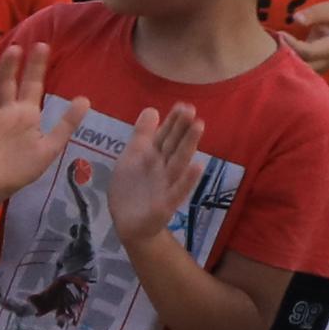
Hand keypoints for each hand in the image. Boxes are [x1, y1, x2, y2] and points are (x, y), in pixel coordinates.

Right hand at [0, 42, 76, 201]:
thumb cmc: (23, 166)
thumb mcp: (50, 146)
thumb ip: (66, 124)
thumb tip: (85, 98)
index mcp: (26, 113)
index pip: (32, 85)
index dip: (37, 67)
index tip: (41, 45)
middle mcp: (6, 112)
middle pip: (7, 84)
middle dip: (11, 67)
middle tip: (16, 48)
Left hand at [97, 101, 208, 252]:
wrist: (129, 224)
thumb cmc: (132, 188)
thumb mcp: (132, 157)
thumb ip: (142, 135)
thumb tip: (152, 109)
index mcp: (154, 156)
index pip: (165, 135)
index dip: (174, 121)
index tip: (184, 105)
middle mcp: (163, 168)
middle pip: (174, 145)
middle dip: (183, 128)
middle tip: (193, 111)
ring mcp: (166, 185)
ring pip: (179, 162)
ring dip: (189, 145)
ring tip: (199, 127)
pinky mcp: (166, 204)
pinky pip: (178, 190)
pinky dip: (188, 179)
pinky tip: (198, 165)